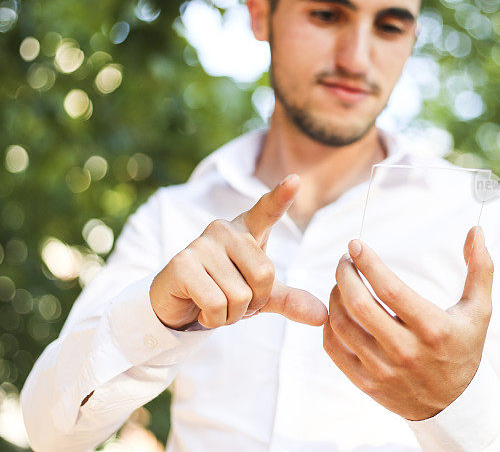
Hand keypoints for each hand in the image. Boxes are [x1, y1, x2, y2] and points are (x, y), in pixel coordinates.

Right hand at [150, 174, 327, 329]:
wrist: (177, 306)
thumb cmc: (222, 291)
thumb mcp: (259, 296)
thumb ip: (290, 300)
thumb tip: (322, 316)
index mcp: (247, 231)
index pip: (267, 210)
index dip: (281, 196)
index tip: (295, 179)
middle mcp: (224, 230)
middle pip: (264, 275)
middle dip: (252, 303)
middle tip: (233, 301)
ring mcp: (201, 244)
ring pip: (239, 296)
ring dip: (231, 315)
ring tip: (214, 304)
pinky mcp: (182, 264)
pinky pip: (216, 304)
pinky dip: (213, 319)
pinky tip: (200, 309)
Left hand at [322, 226, 493, 420]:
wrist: (453, 405)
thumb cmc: (463, 348)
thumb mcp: (478, 311)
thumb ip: (480, 269)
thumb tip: (476, 230)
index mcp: (432, 329)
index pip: (389, 289)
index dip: (368, 263)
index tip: (355, 245)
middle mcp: (406, 351)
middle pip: (359, 304)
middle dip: (345, 275)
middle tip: (344, 261)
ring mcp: (383, 369)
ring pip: (342, 324)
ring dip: (334, 296)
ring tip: (341, 283)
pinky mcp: (366, 383)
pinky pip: (334, 348)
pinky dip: (329, 324)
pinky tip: (337, 309)